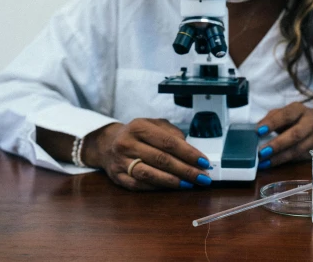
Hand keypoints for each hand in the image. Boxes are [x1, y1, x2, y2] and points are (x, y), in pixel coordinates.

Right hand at [83, 119, 212, 190]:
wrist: (108, 144)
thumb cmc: (138, 135)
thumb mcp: (154, 125)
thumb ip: (173, 134)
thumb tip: (192, 151)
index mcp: (139, 127)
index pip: (168, 142)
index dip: (188, 153)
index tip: (204, 162)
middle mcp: (127, 143)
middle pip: (161, 159)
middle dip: (186, 170)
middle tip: (203, 177)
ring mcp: (120, 161)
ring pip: (150, 174)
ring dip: (173, 182)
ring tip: (190, 184)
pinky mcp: (118, 177)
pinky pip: (140, 185)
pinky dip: (158, 188)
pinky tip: (172, 188)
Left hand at [254, 102, 312, 168]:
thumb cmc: (299, 119)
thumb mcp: (287, 113)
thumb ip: (272, 118)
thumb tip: (257, 128)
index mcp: (299, 110)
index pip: (286, 115)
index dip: (272, 123)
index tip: (258, 131)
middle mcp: (310, 122)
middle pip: (295, 134)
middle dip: (277, 144)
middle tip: (261, 152)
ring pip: (298, 149)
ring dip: (279, 157)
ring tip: (264, 162)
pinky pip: (300, 158)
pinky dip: (285, 162)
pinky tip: (272, 164)